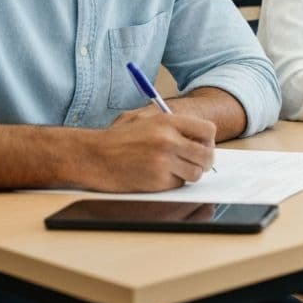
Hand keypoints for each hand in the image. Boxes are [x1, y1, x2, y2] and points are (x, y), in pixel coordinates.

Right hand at [85, 108, 215, 191]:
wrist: (94, 156)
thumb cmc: (118, 138)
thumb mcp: (144, 118)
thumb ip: (172, 123)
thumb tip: (199, 135)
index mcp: (168, 121)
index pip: (208, 130)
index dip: (208, 140)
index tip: (201, 144)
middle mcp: (169, 140)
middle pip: (207, 155)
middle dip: (204, 160)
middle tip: (195, 162)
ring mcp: (164, 162)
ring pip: (196, 173)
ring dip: (189, 173)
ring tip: (174, 169)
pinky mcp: (157, 182)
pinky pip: (178, 184)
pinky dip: (172, 183)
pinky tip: (157, 176)